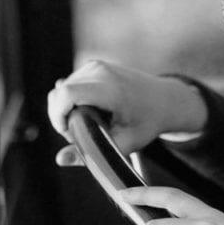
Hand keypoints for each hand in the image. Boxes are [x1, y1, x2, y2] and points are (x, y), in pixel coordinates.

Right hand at [47, 60, 207, 158]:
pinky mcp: (95, 65)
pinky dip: (73, 99)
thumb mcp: (124, 144)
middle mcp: (102, 72)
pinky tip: (91, 111)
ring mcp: (98, 65)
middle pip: (60, 93)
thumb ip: (92, 153)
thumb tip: (59, 159)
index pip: (67, 94)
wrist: (166, 100)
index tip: (66, 132)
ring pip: (62, 88)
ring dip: (66, 108)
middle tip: (79, 134)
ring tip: (88, 124)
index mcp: (111, 90)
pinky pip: (71, 83)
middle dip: (61, 115)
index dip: (57, 114)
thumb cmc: (147, 123)